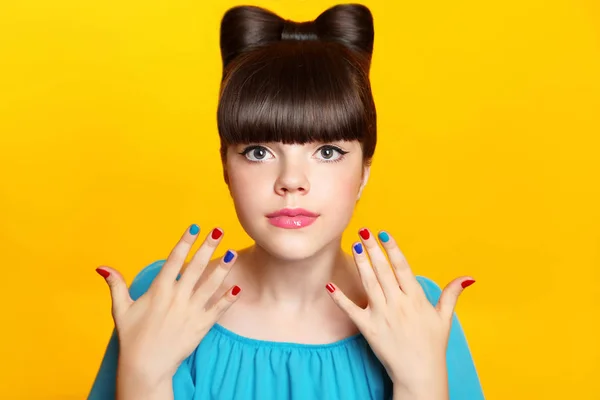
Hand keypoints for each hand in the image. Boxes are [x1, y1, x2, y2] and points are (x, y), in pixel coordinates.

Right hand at [95, 225, 240, 388]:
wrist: (146, 367)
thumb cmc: (132, 337)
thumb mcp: (121, 310)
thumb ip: (116, 285)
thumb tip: (102, 267)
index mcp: (159, 290)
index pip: (174, 260)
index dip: (185, 242)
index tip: (194, 227)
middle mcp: (177, 298)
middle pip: (196, 267)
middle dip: (208, 247)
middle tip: (219, 231)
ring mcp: (191, 311)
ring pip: (210, 285)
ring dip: (222, 269)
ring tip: (232, 253)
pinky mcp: (201, 326)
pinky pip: (218, 309)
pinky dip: (228, 299)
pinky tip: (237, 288)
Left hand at [326, 228, 474, 398]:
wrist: (420, 374)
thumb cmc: (433, 346)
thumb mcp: (445, 319)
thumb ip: (451, 294)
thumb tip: (468, 277)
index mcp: (416, 299)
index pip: (402, 268)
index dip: (393, 249)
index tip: (384, 234)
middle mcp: (398, 304)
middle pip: (383, 271)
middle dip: (372, 249)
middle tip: (363, 231)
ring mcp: (382, 316)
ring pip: (369, 284)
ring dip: (360, 264)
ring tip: (354, 246)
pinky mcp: (368, 329)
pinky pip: (351, 310)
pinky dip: (340, 298)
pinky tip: (330, 285)